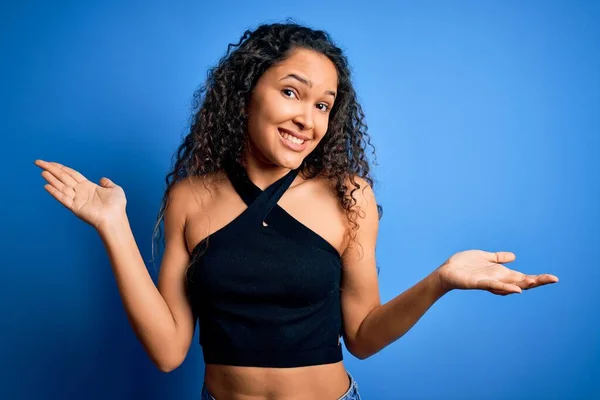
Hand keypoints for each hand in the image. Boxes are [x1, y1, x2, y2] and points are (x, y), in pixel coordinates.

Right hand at [34, 159, 126, 229]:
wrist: (115, 218)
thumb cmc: (117, 206)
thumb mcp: (115, 189)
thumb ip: (107, 183)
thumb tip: (102, 179)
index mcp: (88, 186)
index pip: (71, 174)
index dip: (61, 168)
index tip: (51, 163)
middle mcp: (80, 192)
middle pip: (63, 177)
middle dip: (51, 169)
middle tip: (39, 162)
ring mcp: (77, 199)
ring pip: (61, 186)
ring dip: (51, 179)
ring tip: (42, 172)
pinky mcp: (75, 207)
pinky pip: (63, 198)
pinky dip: (54, 192)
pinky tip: (46, 186)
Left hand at [436, 250, 558, 295]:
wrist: (447, 271)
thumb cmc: (464, 265)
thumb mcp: (484, 257)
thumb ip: (498, 257)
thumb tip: (514, 256)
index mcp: (501, 273)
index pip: (523, 276)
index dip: (538, 278)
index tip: (553, 278)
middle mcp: (498, 279)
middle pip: (521, 281)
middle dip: (537, 281)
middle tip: (554, 279)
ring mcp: (489, 282)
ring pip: (510, 285)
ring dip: (524, 284)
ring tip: (538, 281)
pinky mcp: (479, 282)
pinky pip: (493, 286)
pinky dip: (505, 287)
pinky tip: (516, 289)